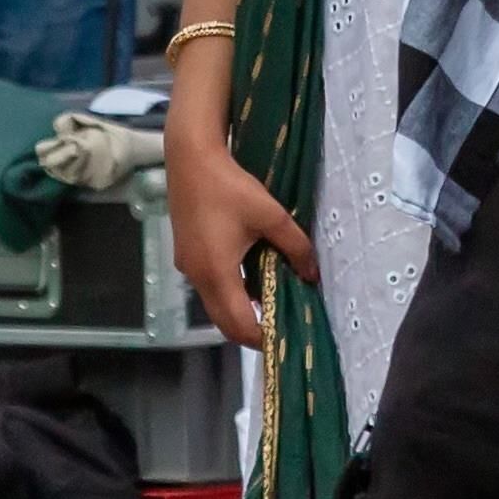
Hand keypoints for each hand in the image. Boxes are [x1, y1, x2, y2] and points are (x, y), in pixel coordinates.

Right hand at [166, 120, 316, 352]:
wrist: (190, 158)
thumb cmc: (230, 186)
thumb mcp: (271, 215)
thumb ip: (295, 246)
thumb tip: (313, 275)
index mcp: (217, 273)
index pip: (239, 323)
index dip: (262, 336)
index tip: (284, 339)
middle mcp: (197, 277)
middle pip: (223, 321)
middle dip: (251, 330)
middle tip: (280, 327)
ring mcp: (188, 267)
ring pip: (215, 304)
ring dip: (240, 310)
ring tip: (271, 302)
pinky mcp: (186, 255)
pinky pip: (209, 286)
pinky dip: (230, 291)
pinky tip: (252, 275)